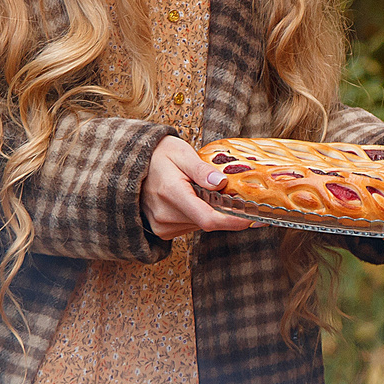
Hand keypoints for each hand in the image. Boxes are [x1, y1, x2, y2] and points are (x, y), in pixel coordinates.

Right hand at [140, 135, 261, 240]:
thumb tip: (221, 182)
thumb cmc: (158, 155)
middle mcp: (165, 215)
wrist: (130, 164)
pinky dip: (198, 214)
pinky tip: (193, 199)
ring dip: (210, 211)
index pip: (209, 218)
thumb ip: (201, 169)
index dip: (234, 221)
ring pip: (200, 225)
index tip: (254, 219)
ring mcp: (162, 225)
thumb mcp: (181, 152)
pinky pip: (190, 226)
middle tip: (234, 195)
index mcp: (171, 193)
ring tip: (204, 191)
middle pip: (208, 222)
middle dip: (225, 212)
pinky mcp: (161, 231)